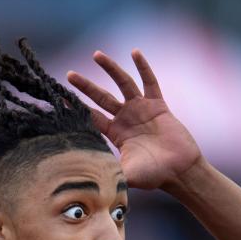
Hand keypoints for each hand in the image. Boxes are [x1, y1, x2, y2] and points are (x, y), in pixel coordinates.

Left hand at [67, 50, 201, 190]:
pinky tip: (134, 52)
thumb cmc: (154, 176)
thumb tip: (89, 187)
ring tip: (96, 54)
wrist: (181, 171)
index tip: (59, 98)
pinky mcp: (158, 105)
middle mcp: (125, 119)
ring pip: (122, 83)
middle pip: (101, 98)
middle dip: (85, 86)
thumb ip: (110, 175)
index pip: (91, 117)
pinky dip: (143, 67)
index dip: (76, 108)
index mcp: (115, 134)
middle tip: (69, 74)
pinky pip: (150, 81)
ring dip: (110, 69)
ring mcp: (141, 110)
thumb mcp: (127, 175)